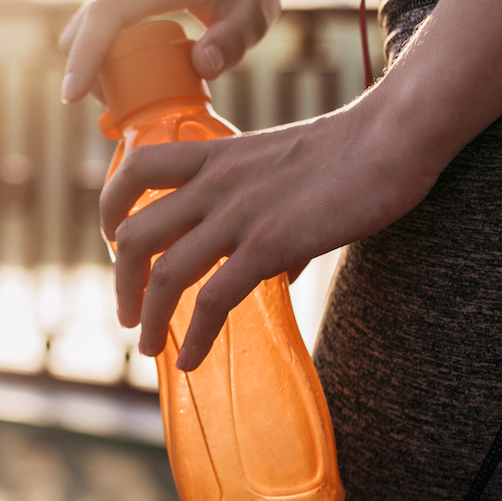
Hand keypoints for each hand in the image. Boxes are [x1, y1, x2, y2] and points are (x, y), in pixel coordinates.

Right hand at [56, 0, 325, 103]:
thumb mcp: (252, 16)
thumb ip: (231, 43)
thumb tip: (202, 68)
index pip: (108, 15)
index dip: (85, 56)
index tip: (71, 95)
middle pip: (87, 23)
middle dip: (86, 69)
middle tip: (111, 105)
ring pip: (85, 21)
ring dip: (91, 57)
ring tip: (121, 88)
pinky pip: (94, 16)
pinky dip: (97, 44)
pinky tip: (120, 65)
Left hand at [100, 97, 436, 369]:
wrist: (389, 140)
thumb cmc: (350, 153)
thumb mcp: (284, 168)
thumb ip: (265, 213)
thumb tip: (278, 271)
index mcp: (214, 156)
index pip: (136, 169)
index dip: (112, 206)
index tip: (114, 239)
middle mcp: (213, 184)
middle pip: (134, 234)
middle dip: (121, 281)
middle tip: (127, 312)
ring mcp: (237, 215)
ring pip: (164, 275)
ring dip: (149, 319)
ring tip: (150, 346)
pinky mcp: (267, 245)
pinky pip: (214, 301)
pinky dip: (196, 337)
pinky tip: (191, 360)